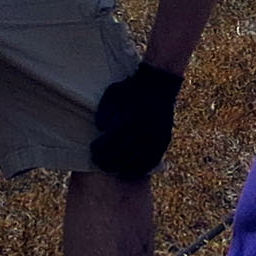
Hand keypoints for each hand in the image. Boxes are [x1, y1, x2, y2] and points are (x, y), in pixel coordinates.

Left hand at [90, 62, 182, 179]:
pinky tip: (129, 171)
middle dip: (107, 162)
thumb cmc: (129, 90)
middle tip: (99, 161)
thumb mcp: (111, 96)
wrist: (158, 84)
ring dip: (122, 168)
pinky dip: (139, 169)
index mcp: (128, 121)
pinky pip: (151, 162)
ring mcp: (155, 138)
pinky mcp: (163, 141)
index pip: (108, 145)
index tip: (92, 150)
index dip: (97, 151)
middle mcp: (142, 132)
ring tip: (114, 169)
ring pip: (136, 163)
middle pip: (120, 157)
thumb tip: (102, 131)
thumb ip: (103, 114)